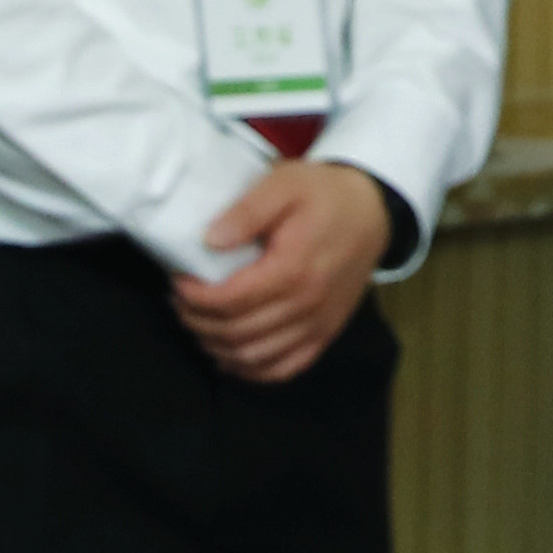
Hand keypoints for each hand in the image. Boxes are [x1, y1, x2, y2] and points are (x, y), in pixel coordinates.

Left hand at [174, 157, 391, 383]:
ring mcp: (318, 325)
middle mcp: (306, 305)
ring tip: (200, 322)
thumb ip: (247, 210)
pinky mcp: (325, 335)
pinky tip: (229, 352)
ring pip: (252, 356)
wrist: (374, 210)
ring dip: (216, 346)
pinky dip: (248, 369)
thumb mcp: (285, 183)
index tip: (178, 282)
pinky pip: (280, 369)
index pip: (230, 300)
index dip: (195, 298)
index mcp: (295, 269)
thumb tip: (209, 241)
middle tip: (181, 302)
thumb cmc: (325, 194)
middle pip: (235, 332)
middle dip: (197, 321)